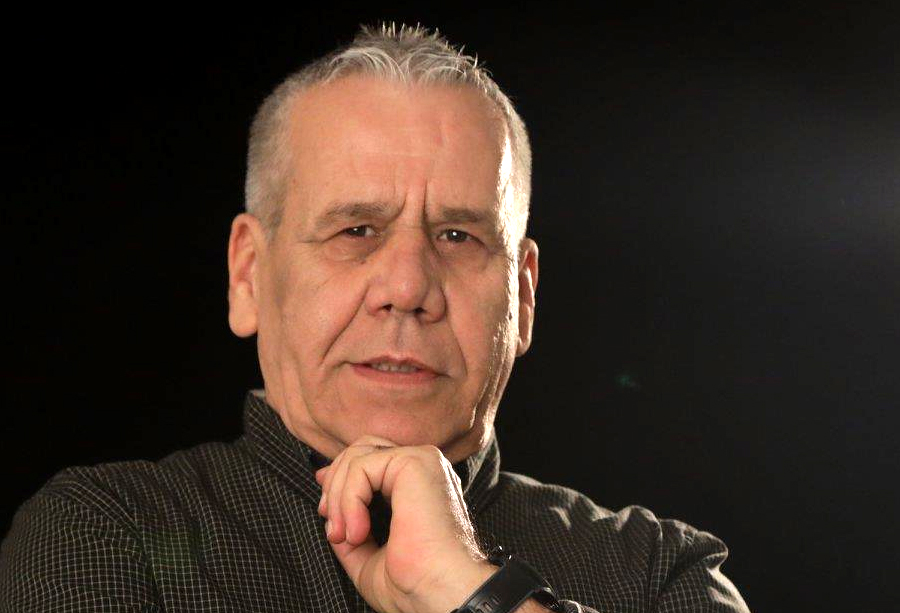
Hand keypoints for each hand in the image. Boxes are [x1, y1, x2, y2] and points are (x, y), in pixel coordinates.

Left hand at [314, 435, 496, 612]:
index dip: (341, 480)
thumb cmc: (416, 583)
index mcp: (418, 485)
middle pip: (360, 450)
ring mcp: (421, 460)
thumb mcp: (369, 556)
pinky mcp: (414, 462)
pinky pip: (361, 467)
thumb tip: (329, 512)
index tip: (325, 512)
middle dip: (334, 485)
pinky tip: (357, 532)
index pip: (370, 462)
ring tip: (344, 536)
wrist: (440, 592)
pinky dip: (348, 500)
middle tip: (333, 529)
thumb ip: (351, 529)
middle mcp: (423, 467)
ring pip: (357, 457)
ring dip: (338, 498)